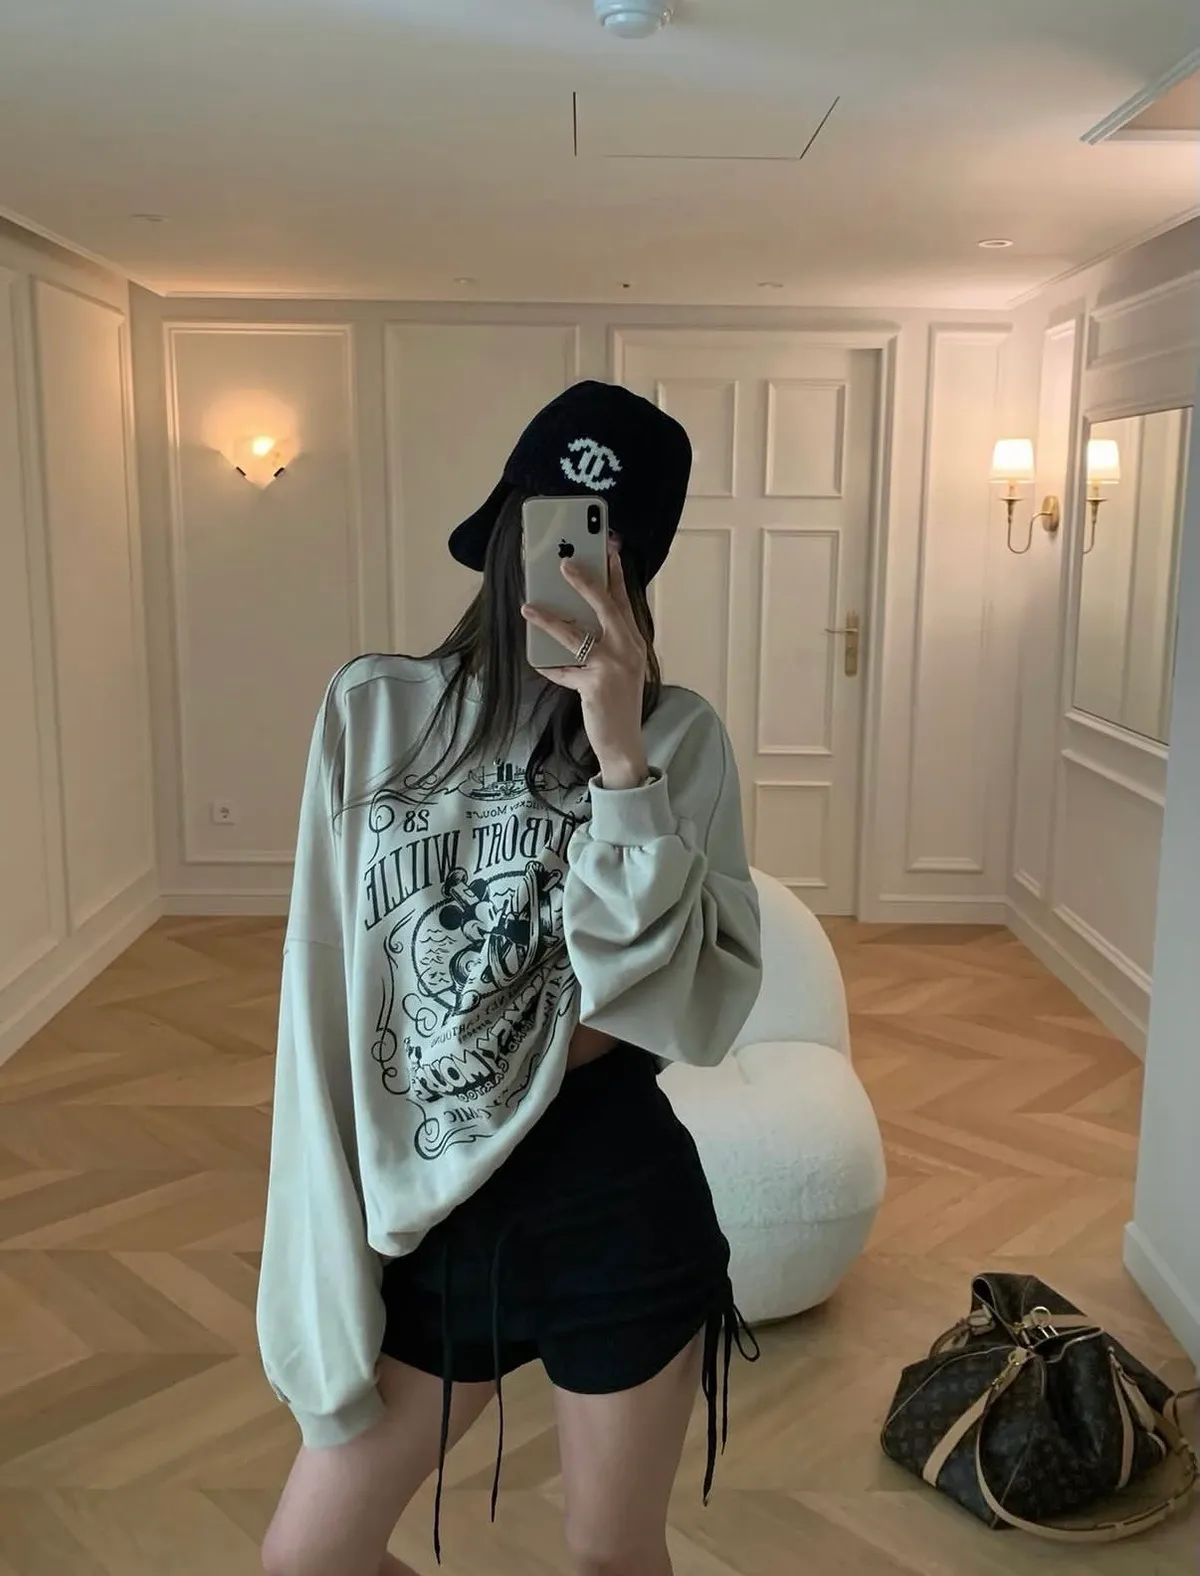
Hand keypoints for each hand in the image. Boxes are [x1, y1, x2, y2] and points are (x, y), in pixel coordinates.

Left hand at [521, 540, 649, 789]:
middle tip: (564, 562)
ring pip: (576, 634)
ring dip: (549, 620)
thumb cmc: (618, 704)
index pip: (624, 601)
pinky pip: (563, 671)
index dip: (615, 574)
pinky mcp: (596, 685)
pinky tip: (537, 664)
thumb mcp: (621, 669)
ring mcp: (613, 667)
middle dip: (585, 581)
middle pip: (605, 606)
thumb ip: (606, 644)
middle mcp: (628, 649)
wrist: (625, 743)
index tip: (606, 550)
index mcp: (634, 643)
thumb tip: (573, 621)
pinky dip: (550, 668)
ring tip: (528, 608)